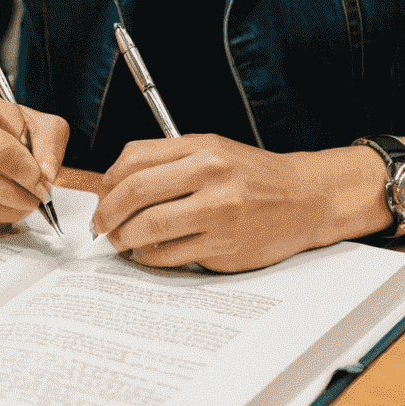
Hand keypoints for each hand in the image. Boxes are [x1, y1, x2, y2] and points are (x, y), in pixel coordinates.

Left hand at [92, 135, 376, 273]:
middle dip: (108, 213)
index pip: (136, 159)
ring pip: (149, 228)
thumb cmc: (253, 176)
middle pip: (136, 192)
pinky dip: (149, 257)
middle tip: (101, 225)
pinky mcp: (223, 246)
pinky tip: (148, 253)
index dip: (108, 181)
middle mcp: (210, 176)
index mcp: (203, 147)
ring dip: (125, 238)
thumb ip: (170, 162)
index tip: (101, 196)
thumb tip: (117, 185)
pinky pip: (170, 256)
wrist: (302, 200)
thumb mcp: (214, 151)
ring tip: (121, 241)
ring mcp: (218, 213)